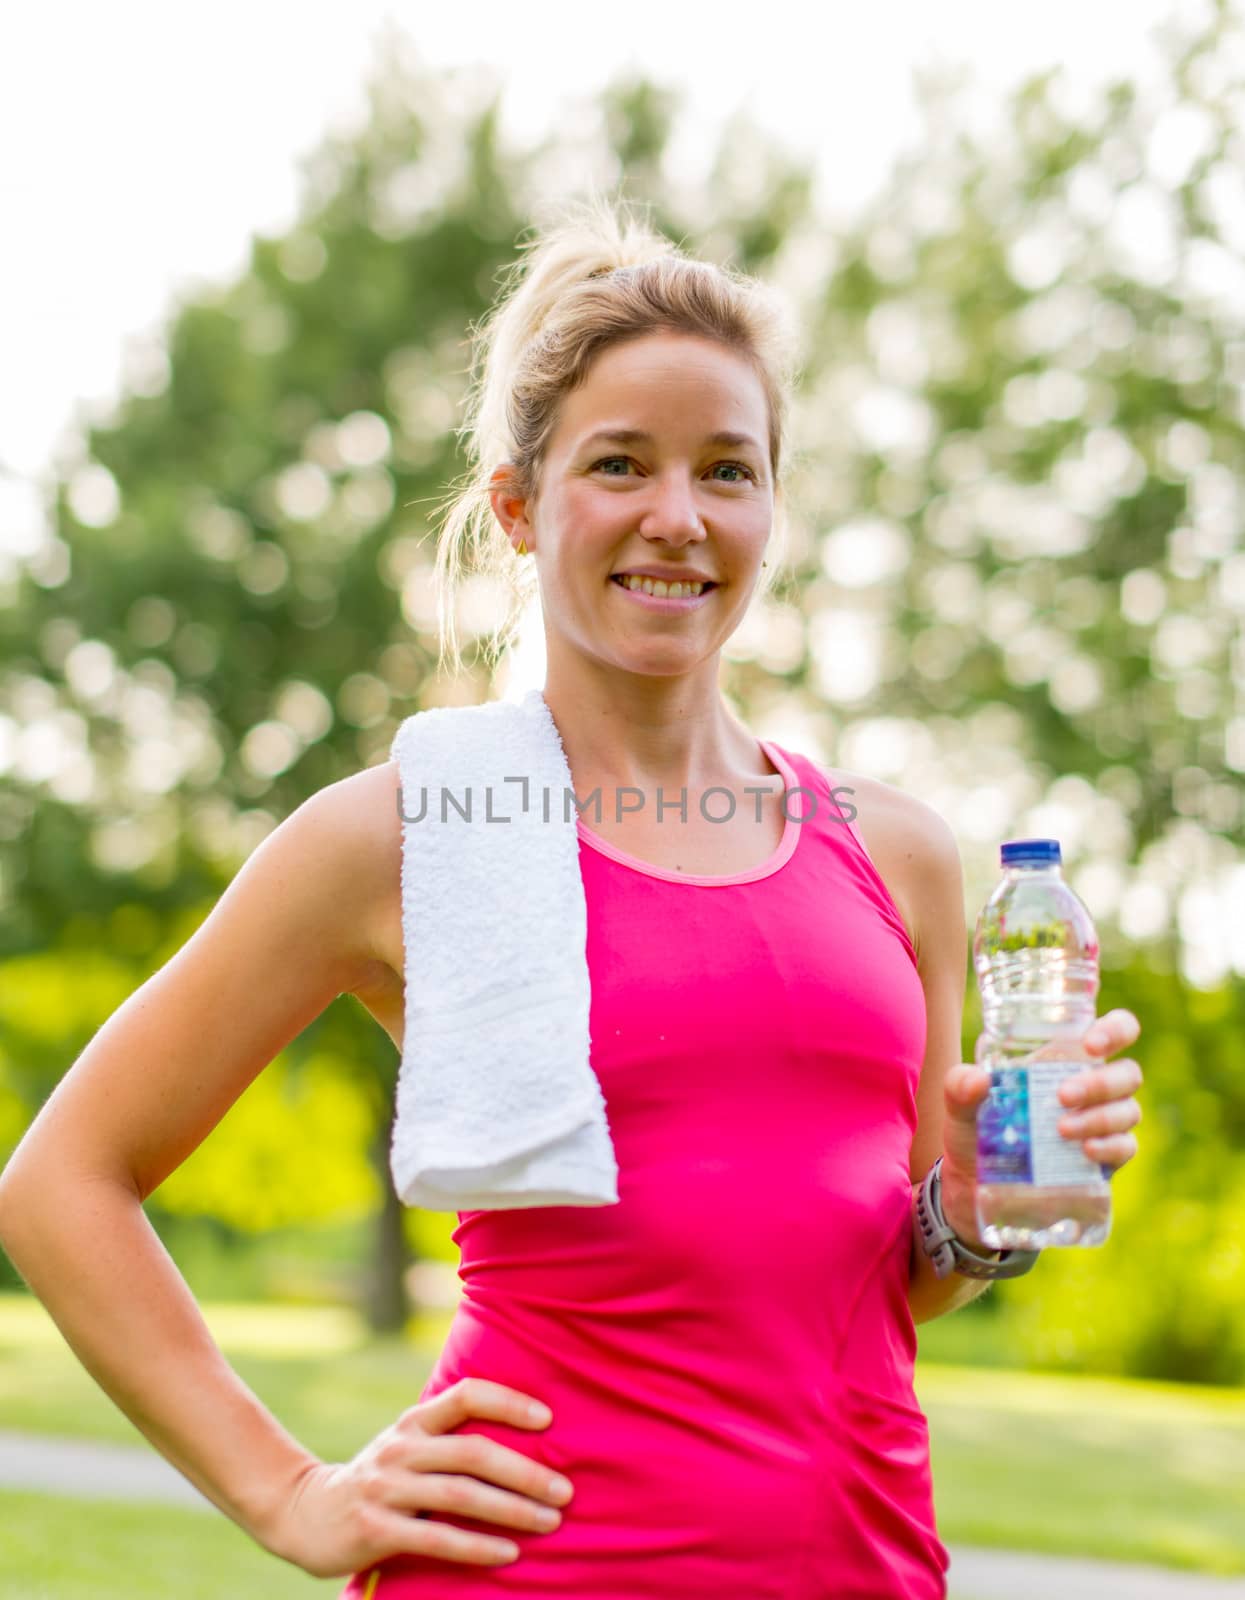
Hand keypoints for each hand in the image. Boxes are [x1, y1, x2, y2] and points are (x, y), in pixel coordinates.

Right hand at [260, 1378, 573, 1577]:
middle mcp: (402, 1448)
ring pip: (461, 1494)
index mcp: (414, 1422)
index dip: (508, 1402)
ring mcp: (387, 1488)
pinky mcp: (375, 1529)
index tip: (548, 1419)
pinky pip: (436, 1538)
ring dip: (512, 1509)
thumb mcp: (407, 1447)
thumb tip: (524, 1441)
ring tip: (550, 1522)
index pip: (466, 1394)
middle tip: (565, 1490)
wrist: (303, 1513)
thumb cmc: (378, 1479)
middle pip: (473, 1451)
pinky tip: (508, 1553)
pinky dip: (477, 1546)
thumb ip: (449, 1440)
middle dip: (525, 1471)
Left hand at [939, 1008, 1143, 1252]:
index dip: (1115, 1030)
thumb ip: (960, 1087)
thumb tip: (976, 1079)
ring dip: (1100, 1117)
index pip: (1116, 1030)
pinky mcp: (1106, 1160)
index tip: (1090, 1045)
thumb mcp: (960, 1106)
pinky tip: (1086, 1151)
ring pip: (1128, 1110)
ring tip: (1061, 1130)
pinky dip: (1110, 1147)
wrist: (975, 1189)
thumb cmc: (975, 1131)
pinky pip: (1126, 1147)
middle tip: (1062, 1096)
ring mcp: (1104, 1123)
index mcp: (1065, 1058)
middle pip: (1128, 1073)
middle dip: (1100, 1083)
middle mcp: (1093, 1086)